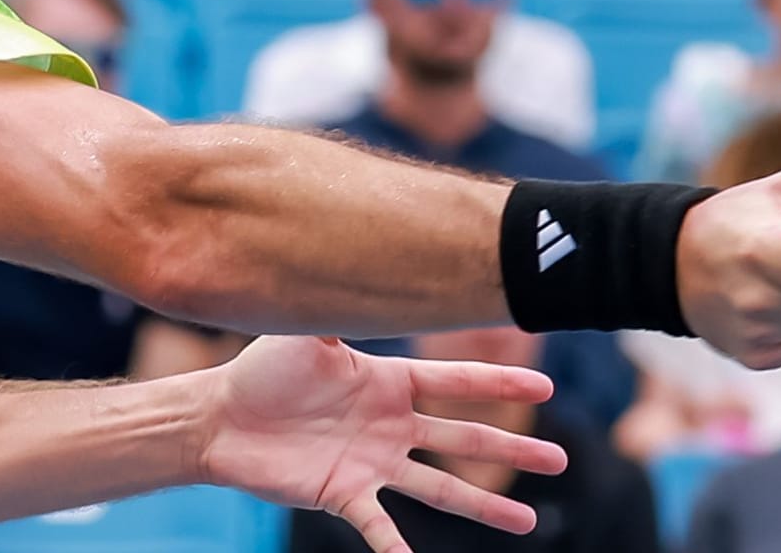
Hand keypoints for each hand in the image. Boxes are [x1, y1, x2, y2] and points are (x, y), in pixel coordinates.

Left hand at [195, 336, 565, 552]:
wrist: (220, 416)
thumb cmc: (261, 369)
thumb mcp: (305, 332)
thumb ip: (339, 307)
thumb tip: (361, 258)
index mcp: (388, 383)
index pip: (456, 382)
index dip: (500, 382)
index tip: (545, 383)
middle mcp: (390, 425)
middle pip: (464, 436)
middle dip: (512, 446)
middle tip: (560, 459)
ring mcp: (372, 463)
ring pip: (439, 488)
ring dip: (482, 505)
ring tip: (527, 522)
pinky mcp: (344, 495)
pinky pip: (378, 526)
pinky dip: (396, 548)